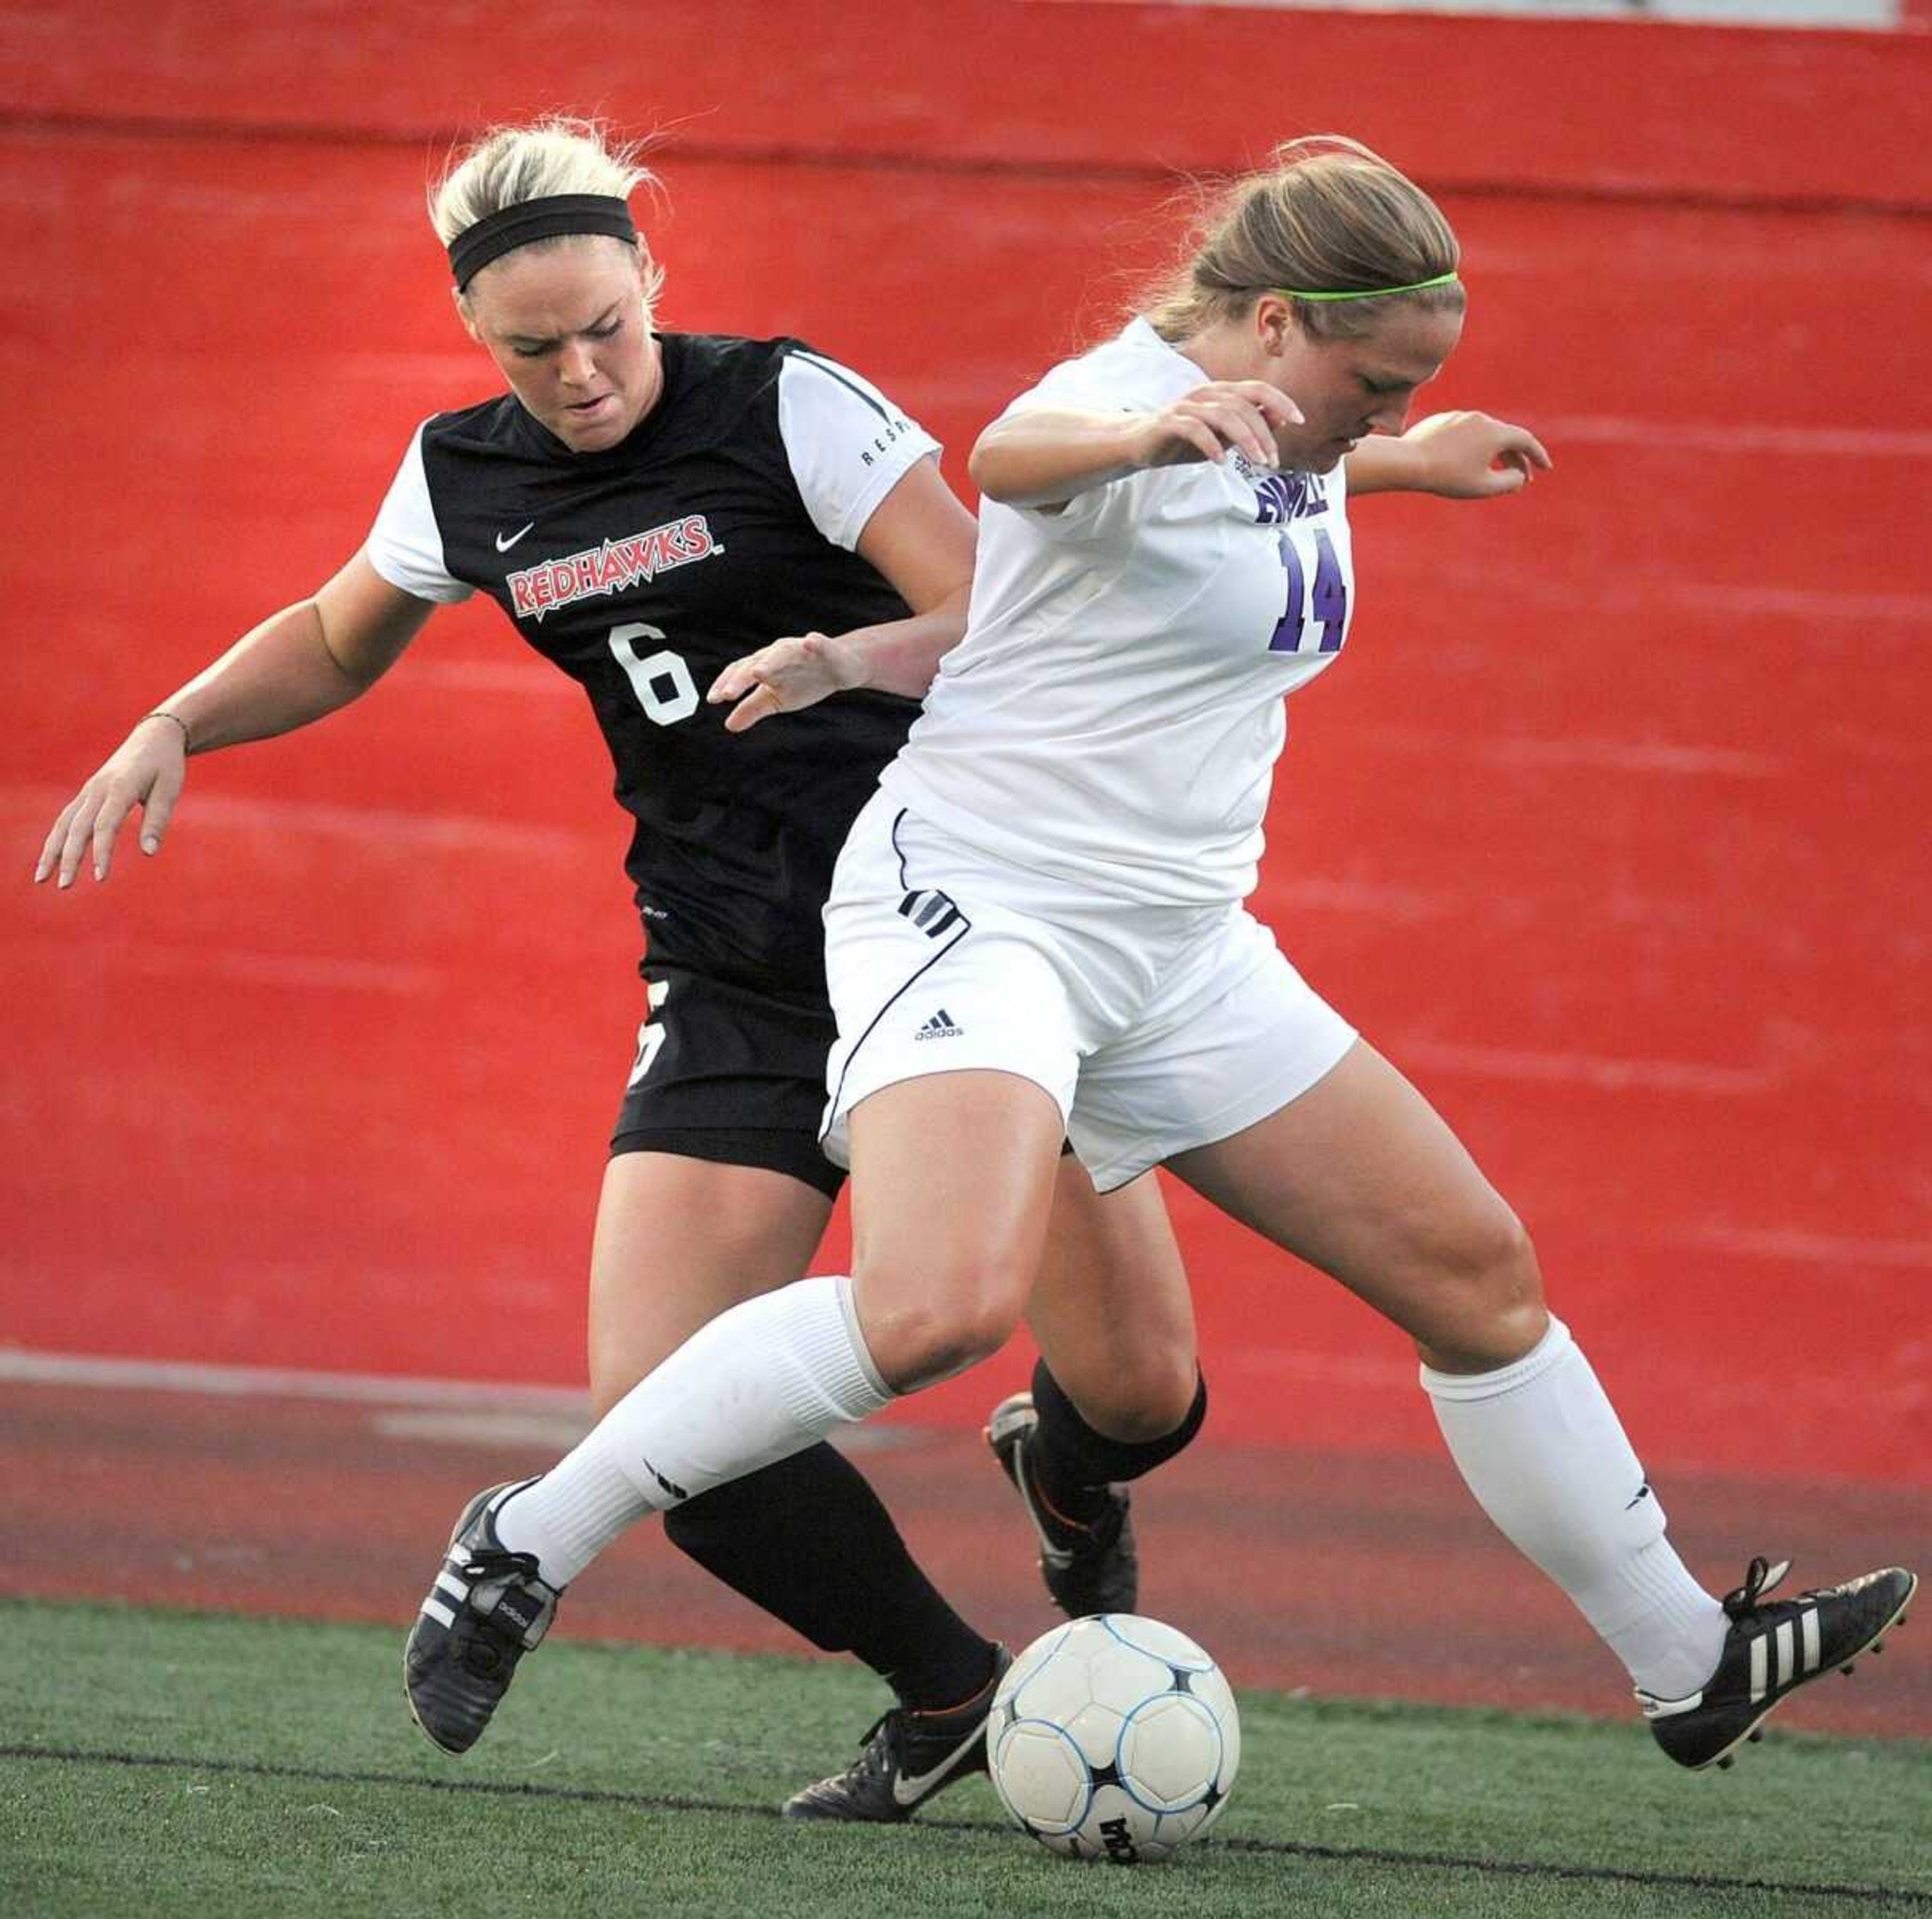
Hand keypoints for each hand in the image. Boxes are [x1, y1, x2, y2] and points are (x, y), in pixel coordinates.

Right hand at [35, 715, 189, 888]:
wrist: (153, 737)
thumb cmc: (165, 765)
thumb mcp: (170, 789)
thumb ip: (158, 820)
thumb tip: (149, 853)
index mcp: (120, 788)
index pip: (106, 825)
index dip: (102, 852)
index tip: (100, 877)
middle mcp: (97, 789)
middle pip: (78, 828)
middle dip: (68, 858)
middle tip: (64, 886)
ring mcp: (88, 791)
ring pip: (64, 824)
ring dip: (51, 851)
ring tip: (41, 878)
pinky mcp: (86, 794)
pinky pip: (66, 818)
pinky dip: (56, 839)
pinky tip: (50, 859)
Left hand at [706, 632, 868, 732]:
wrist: (838, 669)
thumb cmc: (803, 682)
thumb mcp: (775, 700)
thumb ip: (752, 710)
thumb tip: (728, 725)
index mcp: (764, 666)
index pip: (739, 672)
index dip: (725, 684)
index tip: (713, 700)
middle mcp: (777, 654)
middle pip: (755, 663)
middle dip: (741, 679)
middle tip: (728, 695)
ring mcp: (799, 650)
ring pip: (781, 653)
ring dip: (769, 661)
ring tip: (757, 672)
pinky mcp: (823, 648)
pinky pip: (818, 644)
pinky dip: (813, 643)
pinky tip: (810, 643)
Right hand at [1130, 382, 1303, 471]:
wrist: (1141, 444)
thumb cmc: (1185, 440)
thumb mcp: (1224, 435)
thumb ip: (1250, 425)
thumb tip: (1281, 418)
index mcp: (1221, 392)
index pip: (1258, 389)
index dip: (1281, 401)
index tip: (1300, 421)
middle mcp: (1206, 392)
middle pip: (1244, 405)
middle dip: (1264, 434)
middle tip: (1273, 461)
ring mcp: (1187, 406)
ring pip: (1224, 415)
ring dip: (1245, 440)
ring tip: (1256, 462)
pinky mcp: (1169, 422)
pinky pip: (1195, 429)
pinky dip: (1211, 445)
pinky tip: (1221, 463)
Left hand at [1401, 411, 1551, 497]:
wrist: (1409, 462)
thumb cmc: (1448, 477)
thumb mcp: (1484, 487)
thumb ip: (1510, 482)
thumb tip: (1520, 476)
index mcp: (1496, 432)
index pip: (1525, 441)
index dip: (1538, 455)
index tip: (1545, 468)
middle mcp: (1481, 419)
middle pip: (1506, 437)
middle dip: (1515, 459)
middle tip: (1520, 479)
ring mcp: (1461, 417)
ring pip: (1484, 435)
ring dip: (1493, 453)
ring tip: (1493, 473)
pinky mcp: (1443, 420)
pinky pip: (1464, 434)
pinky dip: (1472, 448)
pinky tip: (1464, 464)